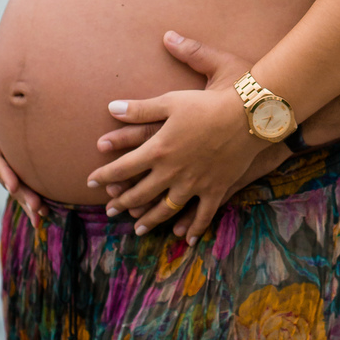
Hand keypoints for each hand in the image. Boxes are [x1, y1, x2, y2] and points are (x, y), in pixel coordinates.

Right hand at [0, 82, 45, 228]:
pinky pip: (29, 184)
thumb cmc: (1, 92)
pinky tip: (48, 213)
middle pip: (8, 178)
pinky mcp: (23, 166)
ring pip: (18, 186)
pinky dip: (37, 198)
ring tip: (42, 217)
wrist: (13, 99)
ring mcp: (10, 162)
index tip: (14, 184)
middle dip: (21, 194)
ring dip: (29, 202)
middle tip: (36, 208)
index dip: (3, 171)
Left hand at [87, 85, 262, 240]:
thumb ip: (140, 109)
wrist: (248, 117)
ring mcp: (194, 184)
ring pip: (166, 209)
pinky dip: (193, 228)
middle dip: (122, 202)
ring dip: (149, 220)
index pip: (122, 168)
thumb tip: (110, 108)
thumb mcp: (171, 101)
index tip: (90, 182)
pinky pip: (202, 215)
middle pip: (140, 193)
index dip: (104, 176)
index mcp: (158, 149)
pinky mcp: (215, 189)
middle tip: (109, 211)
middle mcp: (172, 172)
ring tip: (138, 228)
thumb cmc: (207, 104)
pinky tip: (185, 238)